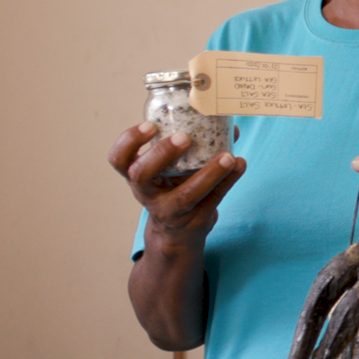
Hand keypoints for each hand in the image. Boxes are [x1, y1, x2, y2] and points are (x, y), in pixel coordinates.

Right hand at [108, 121, 245, 240]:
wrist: (178, 233)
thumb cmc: (174, 189)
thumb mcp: (173, 169)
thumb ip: (192, 146)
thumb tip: (228, 126)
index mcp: (137, 175)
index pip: (119, 158)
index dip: (129, 141)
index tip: (149, 125)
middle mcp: (147, 193)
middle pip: (141, 174)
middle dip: (161, 153)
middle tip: (184, 137)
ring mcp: (170, 210)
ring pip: (185, 195)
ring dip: (209, 173)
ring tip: (228, 156)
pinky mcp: (194, 220)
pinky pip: (212, 199)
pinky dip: (228, 180)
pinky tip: (239, 164)